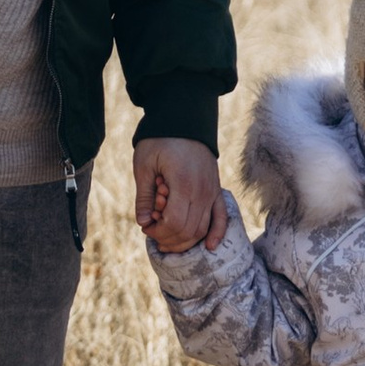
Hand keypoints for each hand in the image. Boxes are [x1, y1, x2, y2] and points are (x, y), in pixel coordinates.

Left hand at [134, 136, 224, 253]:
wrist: (185, 119)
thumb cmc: (160, 139)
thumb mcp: (144, 164)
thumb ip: (144, 196)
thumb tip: (143, 222)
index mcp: (183, 183)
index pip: (174, 224)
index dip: (158, 232)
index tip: (145, 225)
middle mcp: (202, 190)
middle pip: (189, 231)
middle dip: (168, 238)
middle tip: (152, 230)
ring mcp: (212, 191)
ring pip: (203, 228)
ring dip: (185, 240)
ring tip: (167, 238)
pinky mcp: (216, 189)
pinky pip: (221, 217)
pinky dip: (216, 233)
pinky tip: (209, 247)